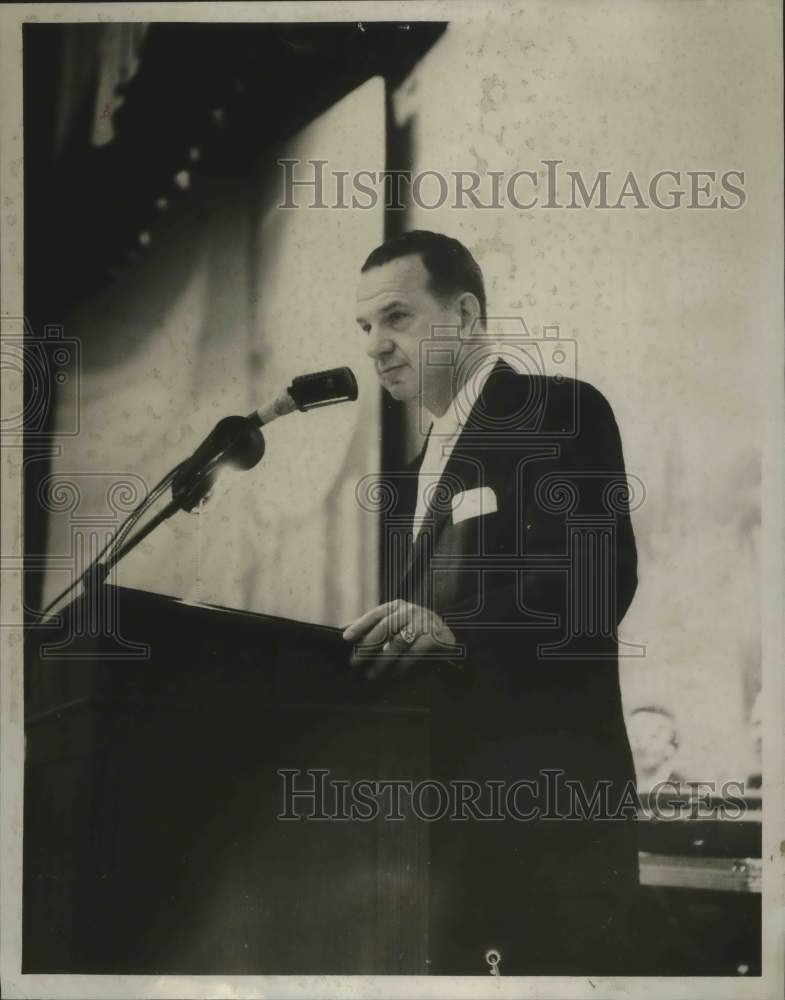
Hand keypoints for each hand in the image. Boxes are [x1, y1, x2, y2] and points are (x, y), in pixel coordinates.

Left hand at [342, 599, 457, 680]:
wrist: (447, 637)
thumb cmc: (414, 631)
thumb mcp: (395, 625)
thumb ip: (373, 627)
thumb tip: (343, 630)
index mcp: (396, 606)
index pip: (375, 615)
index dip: (359, 625)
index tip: (345, 638)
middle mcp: (410, 610)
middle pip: (384, 628)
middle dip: (367, 647)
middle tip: (354, 662)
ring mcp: (423, 621)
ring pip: (398, 641)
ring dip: (382, 660)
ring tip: (371, 674)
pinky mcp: (435, 635)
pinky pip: (415, 651)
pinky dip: (403, 663)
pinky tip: (395, 674)